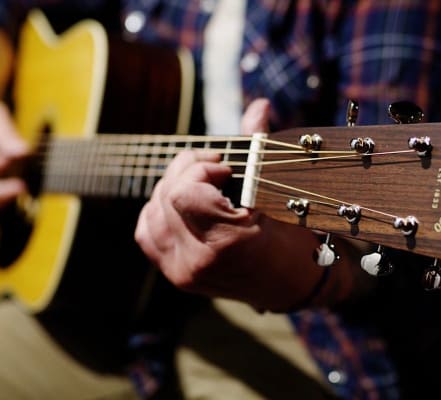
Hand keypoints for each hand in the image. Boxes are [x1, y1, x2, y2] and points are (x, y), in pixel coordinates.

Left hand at [135, 99, 354, 310]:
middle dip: (187, 172)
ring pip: (152, 211)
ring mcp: (182, 272)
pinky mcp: (174, 274)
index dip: (200, 170)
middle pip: (165, 196)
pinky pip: (146, 232)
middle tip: (215, 170)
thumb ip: (258, 147)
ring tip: (202, 187)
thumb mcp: (279, 192)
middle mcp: (197, 262)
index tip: (225, 168)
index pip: (184, 193)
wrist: (294, 284)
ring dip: (173, 189)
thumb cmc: (294, 237)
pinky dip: (159, 210)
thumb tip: (259, 105)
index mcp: (227, 243)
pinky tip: (184, 205)